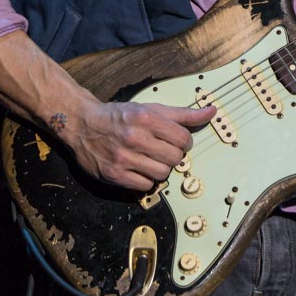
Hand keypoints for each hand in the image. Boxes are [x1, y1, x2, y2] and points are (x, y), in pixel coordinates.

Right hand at [61, 98, 217, 191]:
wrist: (83, 123)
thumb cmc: (120, 116)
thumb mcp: (151, 108)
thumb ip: (183, 113)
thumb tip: (212, 111)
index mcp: (146, 118)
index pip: (183, 138)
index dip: (184, 142)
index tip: (177, 141)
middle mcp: (135, 138)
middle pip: (174, 158)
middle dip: (173, 155)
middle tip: (162, 150)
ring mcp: (123, 158)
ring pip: (162, 174)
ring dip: (160, 168)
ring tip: (150, 159)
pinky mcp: (114, 175)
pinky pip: (145, 186)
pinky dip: (146, 179)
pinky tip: (139, 168)